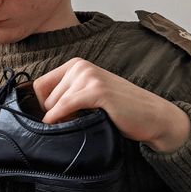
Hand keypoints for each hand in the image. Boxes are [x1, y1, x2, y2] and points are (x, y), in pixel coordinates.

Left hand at [33, 58, 190, 152]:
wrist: (153, 116)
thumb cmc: (118, 109)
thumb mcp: (88, 95)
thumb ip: (66, 95)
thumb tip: (38, 111)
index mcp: (76, 65)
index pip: (40, 85)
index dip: (44, 105)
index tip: (56, 118)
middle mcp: (80, 66)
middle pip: (45, 97)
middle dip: (55, 114)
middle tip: (75, 123)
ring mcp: (89, 76)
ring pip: (54, 103)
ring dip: (62, 120)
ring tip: (82, 123)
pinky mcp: (97, 90)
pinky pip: (64, 106)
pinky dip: (58, 119)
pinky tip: (65, 126)